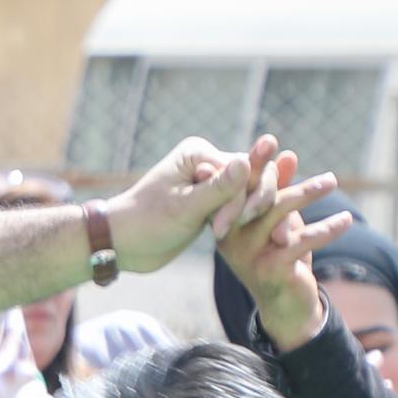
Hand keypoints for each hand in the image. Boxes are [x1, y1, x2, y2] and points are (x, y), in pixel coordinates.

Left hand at [106, 131, 310, 275]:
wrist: (122, 244)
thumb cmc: (145, 223)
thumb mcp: (183, 208)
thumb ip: (218, 188)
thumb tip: (247, 160)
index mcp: (199, 153)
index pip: (240, 171)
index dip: (240, 200)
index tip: (221, 230)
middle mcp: (208, 162)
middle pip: (253, 178)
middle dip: (255, 206)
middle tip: (253, 234)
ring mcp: (211, 182)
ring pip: (251, 194)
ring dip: (257, 216)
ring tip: (275, 241)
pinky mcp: (212, 202)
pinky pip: (241, 207)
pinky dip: (249, 222)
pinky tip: (267, 239)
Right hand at [213, 141, 356, 345]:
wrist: (284, 304)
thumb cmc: (279, 255)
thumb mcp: (278, 220)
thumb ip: (278, 189)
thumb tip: (287, 155)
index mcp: (226, 222)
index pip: (239, 187)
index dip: (254, 163)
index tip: (269, 140)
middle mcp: (230, 238)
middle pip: (258, 198)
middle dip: (278, 175)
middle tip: (287, 144)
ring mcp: (247, 254)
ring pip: (279, 214)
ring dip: (308, 194)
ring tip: (332, 181)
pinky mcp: (269, 269)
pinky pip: (301, 242)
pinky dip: (327, 229)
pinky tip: (346, 220)